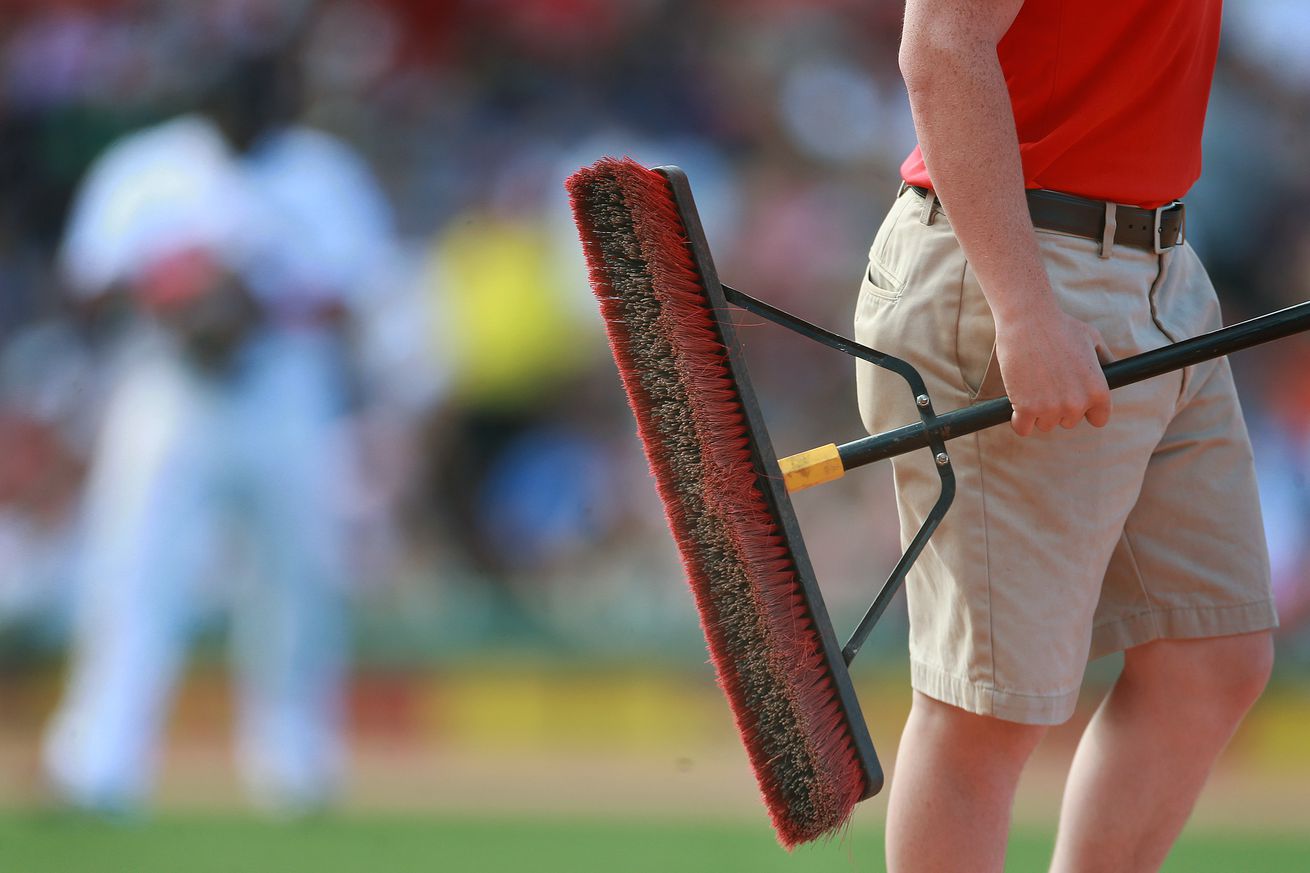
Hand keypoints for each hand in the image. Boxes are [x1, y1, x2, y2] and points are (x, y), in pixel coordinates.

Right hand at [994, 300, 1111, 436]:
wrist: (1028, 320)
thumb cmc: (1060, 326)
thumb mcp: (1093, 338)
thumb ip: (1105, 359)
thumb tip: (1114, 370)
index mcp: (1098, 391)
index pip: (1098, 419)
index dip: (1085, 410)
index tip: (1073, 400)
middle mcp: (1077, 404)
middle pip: (1068, 422)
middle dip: (1059, 408)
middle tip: (1048, 384)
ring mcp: (1051, 408)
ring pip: (1045, 425)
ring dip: (1037, 412)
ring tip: (1032, 387)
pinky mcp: (1026, 408)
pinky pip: (1022, 428)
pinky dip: (1019, 420)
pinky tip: (1017, 405)